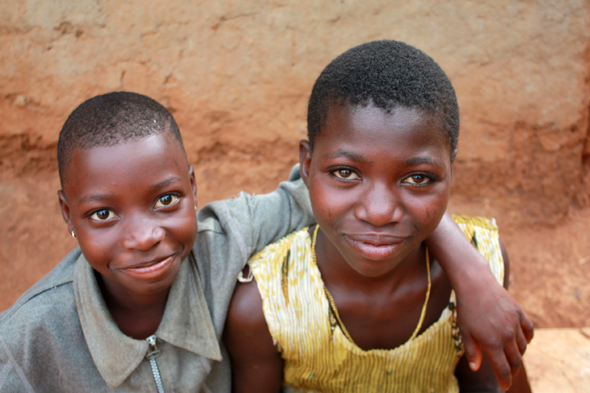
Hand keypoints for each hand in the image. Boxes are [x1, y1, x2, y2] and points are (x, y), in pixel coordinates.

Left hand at [456, 274, 533, 390]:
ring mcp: (515, 324)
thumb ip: (472, 351)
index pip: (503, 369)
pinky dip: (527, 339)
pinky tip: (522, 342)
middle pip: (515, 361)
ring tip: (511, 358)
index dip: (505, 381)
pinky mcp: (520, 313)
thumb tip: (476, 368)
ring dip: (518, 355)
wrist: (475, 283)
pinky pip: (529, 331)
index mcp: (492, 343)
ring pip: (523, 347)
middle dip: (512, 371)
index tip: (504, 387)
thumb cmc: (466, 308)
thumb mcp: (465, 331)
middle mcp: (506, 335)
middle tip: (507, 374)